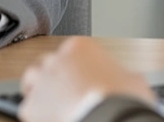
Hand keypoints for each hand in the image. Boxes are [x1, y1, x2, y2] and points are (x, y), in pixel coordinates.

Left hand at [18, 38, 155, 121]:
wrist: (105, 120)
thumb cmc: (122, 101)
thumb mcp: (134, 82)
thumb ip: (125, 77)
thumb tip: (129, 83)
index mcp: (81, 47)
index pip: (73, 51)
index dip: (79, 66)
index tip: (85, 77)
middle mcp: (57, 59)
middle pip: (50, 62)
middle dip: (57, 76)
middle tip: (68, 91)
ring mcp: (41, 81)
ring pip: (32, 78)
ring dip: (40, 88)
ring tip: (52, 102)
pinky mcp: (31, 105)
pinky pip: (29, 106)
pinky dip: (37, 113)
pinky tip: (49, 118)